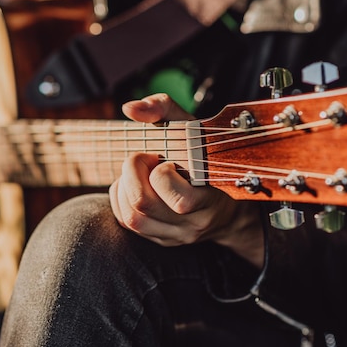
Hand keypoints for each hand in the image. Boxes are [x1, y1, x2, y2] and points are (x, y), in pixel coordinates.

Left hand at [109, 93, 264, 267]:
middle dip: (132, 174)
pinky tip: (131, 185)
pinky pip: (126, 223)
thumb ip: (163, 108)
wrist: (226, 202)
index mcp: (210, 198)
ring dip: (124, 188)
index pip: (180, 199)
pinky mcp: (161, 239)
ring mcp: (176, 235)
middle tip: (141, 159)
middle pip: (144, 205)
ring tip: (136, 173)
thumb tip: (130, 108)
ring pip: (132, 218)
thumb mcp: (193, 127)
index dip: (161, 174)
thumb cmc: (205, 157)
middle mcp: (194, 222)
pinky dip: (120, 200)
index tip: (162, 158)